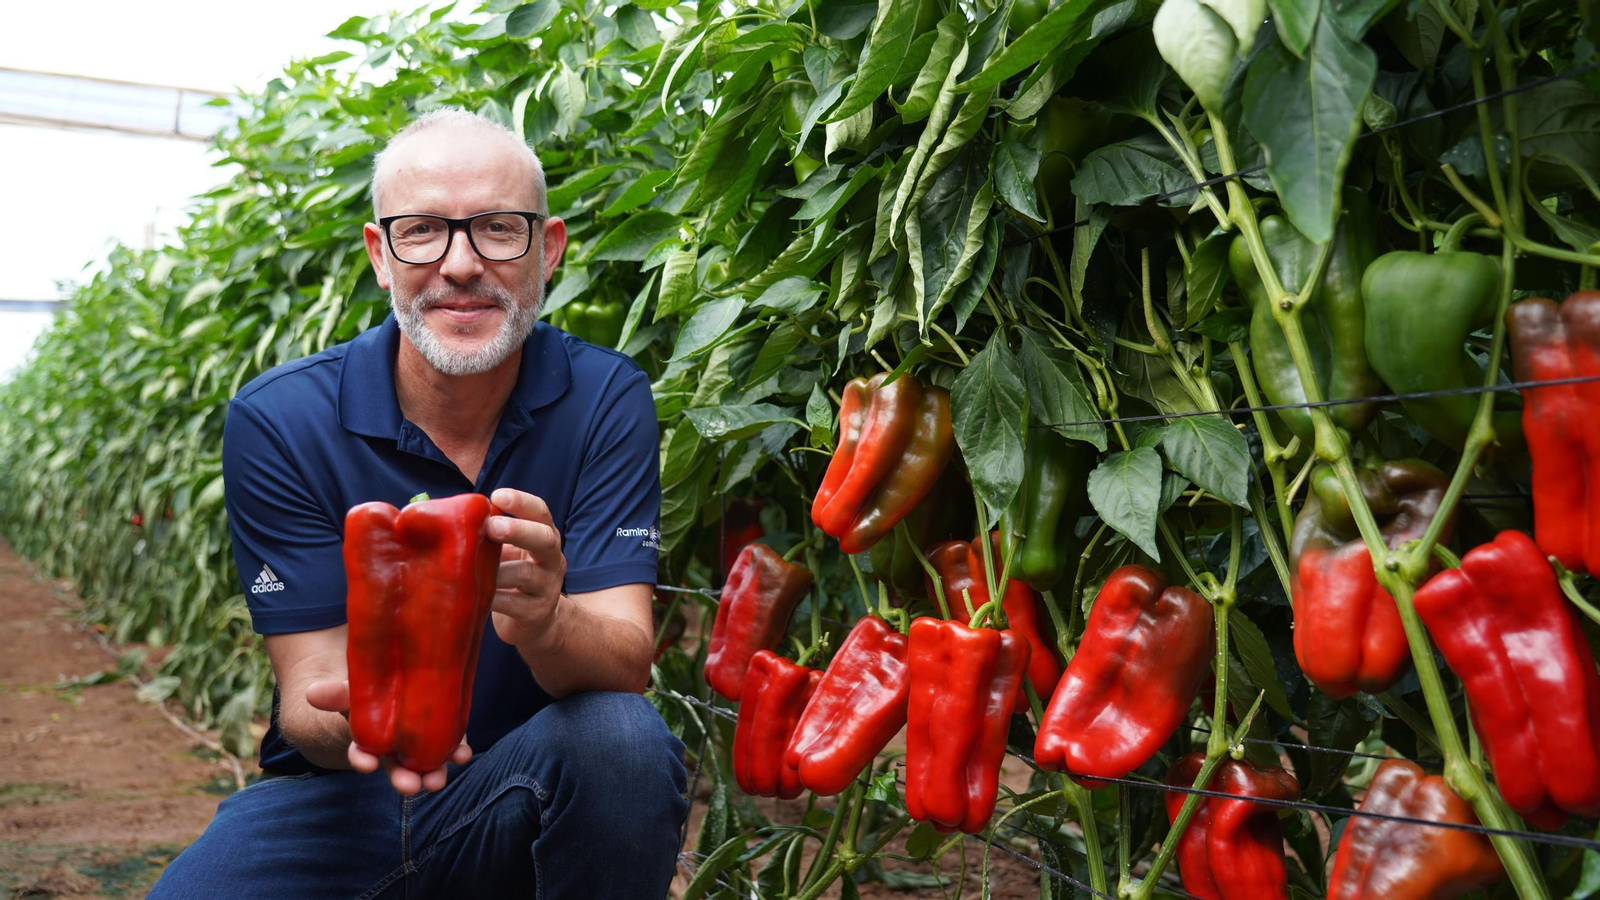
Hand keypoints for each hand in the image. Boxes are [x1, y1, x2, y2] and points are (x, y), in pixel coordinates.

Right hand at [305, 679, 471, 794]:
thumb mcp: (350, 692)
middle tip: (411, 786)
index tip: (365, 764)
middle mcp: (393, 750)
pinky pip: (449, 745)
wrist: (388, 688)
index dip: (362, 759)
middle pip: (397, 767)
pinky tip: (463, 754)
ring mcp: (418, 745)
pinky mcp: (441, 734)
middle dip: (403, 778)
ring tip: (439, 779)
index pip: (361, 754)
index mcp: (367, 742)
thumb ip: (336, 694)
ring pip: (425, 763)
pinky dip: (456, 750)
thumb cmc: (365, 694)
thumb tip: (311, 693)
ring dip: (434, 772)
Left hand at [486, 488, 565, 647]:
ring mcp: (547, 588)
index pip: (541, 512)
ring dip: (497, 569)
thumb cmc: (513, 578)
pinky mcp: (536, 613)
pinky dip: (492, 599)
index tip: (498, 495)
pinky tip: (474, 596)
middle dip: (518, 530)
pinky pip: (513, 604)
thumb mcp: (509, 552)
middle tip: (491, 527)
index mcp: (545, 537)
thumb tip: (448, 516)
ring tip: (472, 568)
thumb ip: (491, 535)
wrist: (538, 622)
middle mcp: (552, 559)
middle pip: (543, 539)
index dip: (522, 502)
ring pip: (525, 574)